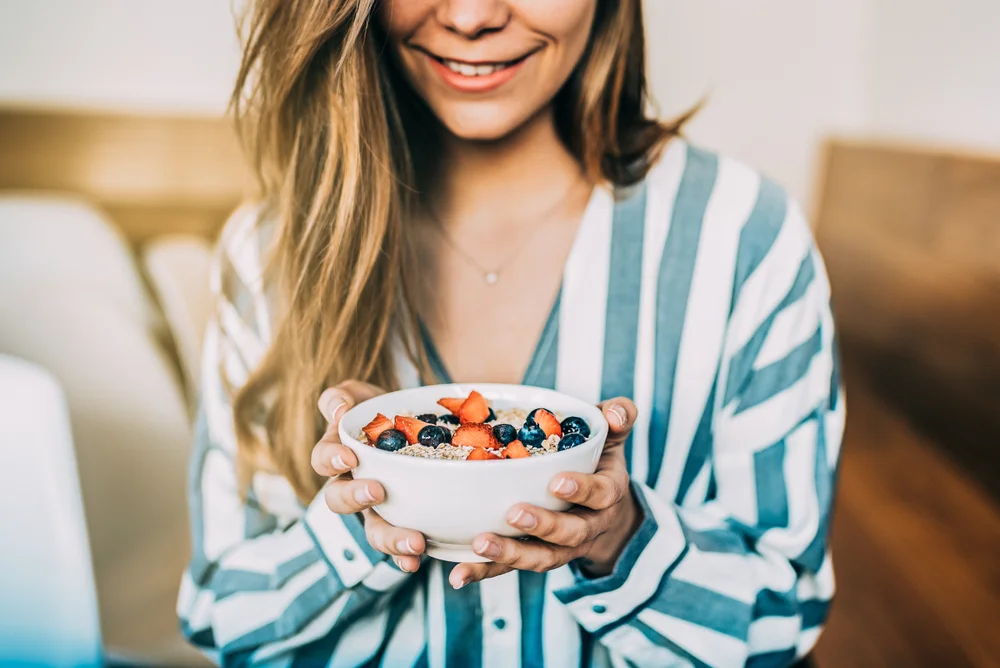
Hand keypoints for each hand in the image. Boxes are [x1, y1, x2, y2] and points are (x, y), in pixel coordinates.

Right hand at [311, 380, 426, 572]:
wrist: (415, 426)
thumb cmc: (379, 410)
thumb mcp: (361, 396)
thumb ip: (342, 398)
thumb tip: (337, 410)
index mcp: (337, 455)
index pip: (323, 459)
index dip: (331, 459)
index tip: (349, 457)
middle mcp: (351, 487)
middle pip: (340, 501)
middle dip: (356, 499)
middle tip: (378, 492)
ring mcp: (377, 509)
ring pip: (373, 530)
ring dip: (389, 540)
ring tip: (414, 542)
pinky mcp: (402, 522)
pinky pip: (398, 547)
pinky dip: (405, 557)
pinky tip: (416, 561)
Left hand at [449, 398, 639, 588]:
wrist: (602, 507)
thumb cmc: (598, 459)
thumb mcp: (611, 435)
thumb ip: (617, 416)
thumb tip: (616, 412)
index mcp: (608, 493)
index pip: (601, 495)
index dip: (582, 490)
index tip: (557, 482)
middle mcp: (588, 526)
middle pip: (570, 534)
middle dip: (543, 526)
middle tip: (514, 513)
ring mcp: (561, 547)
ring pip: (542, 558)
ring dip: (511, 555)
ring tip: (481, 544)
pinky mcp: (534, 556)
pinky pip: (511, 569)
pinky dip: (485, 573)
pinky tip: (460, 574)